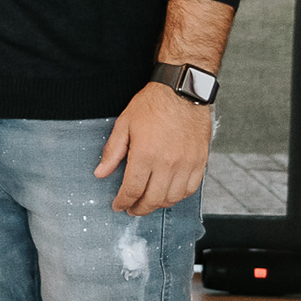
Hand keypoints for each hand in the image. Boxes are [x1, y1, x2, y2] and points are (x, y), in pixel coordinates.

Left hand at [94, 80, 211, 215]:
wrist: (181, 91)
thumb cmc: (152, 105)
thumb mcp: (124, 124)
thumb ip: (113, 152)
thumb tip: (100, 173)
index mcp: (146, 154)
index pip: (132, 189)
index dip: (123, 202)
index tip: (118, 206)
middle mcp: (168, 163)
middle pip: (152, 199)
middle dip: (139, 208)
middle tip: (131, 209)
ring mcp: (187, 164)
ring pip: (172, 198)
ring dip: (158, 205)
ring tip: (148, 202)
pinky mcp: (200, 162)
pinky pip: (190, 189)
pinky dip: (178, 197)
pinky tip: (168, 194)